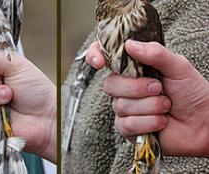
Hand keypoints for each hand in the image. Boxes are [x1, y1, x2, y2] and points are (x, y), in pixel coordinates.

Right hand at [86, 40, 208, 156]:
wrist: (203, 122)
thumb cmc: (191, 92)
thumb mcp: (178, 66)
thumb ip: (155, 53)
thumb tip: (129, 44)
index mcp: (133, 68)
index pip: (105, 58)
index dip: (95, 56)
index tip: (100, 62)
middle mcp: (126, 87)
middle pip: (110, 84)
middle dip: (137, 88)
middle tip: (159, 88)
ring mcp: (125, 108)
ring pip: (121, 106)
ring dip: (149, 106)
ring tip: (166, 106)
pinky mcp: (128, 128)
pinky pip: (127, 124)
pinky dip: (149, 122)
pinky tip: (162, 121)